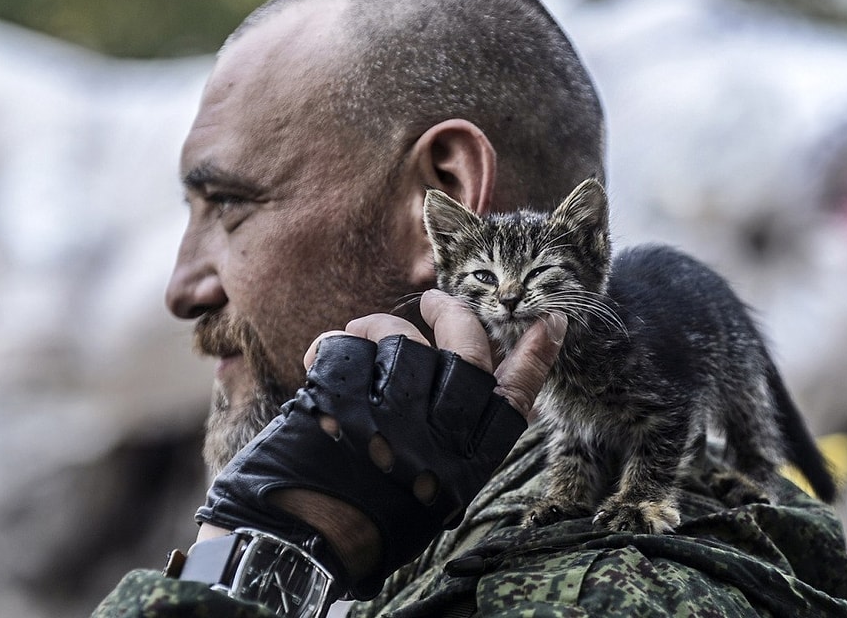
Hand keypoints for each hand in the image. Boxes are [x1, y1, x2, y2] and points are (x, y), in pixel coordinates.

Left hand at [196, 290, 564, 598]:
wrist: (299, 545)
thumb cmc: (368, 518)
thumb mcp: (433, 488)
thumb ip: (460, 439)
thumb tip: (493, 391)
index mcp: (466, 464)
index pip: (512, 400)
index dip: (533, 358)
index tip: (547, 322)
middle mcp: (440, 440)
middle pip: (466, 352)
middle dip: (453, 315)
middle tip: (434, 301)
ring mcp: (394, 421)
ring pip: (404, 343)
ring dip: (379, 329)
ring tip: (360, 335)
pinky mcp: (344, 407)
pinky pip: (349, 350)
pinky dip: (334, 347)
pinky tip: (321, 360)